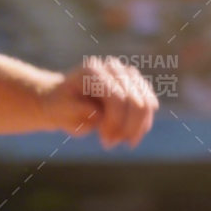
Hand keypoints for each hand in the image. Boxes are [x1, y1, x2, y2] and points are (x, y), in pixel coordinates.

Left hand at [41, 56, 157, 148]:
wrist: (66, 100)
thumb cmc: (63, 107)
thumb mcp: (61, 111)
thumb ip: (78, 110)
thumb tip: (99, 114)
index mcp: (93, 70)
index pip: (117, 98)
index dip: (115, 123)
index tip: (105, 141)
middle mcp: (113, 67)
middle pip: (136, 102)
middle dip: (126, 129)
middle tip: (111, 144)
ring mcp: (127, 72)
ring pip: (147, 104)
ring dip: (136, 128)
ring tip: (122, 142)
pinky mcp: (137, 83)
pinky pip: (150, 105)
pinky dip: (143, 124)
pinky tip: (130, 137)